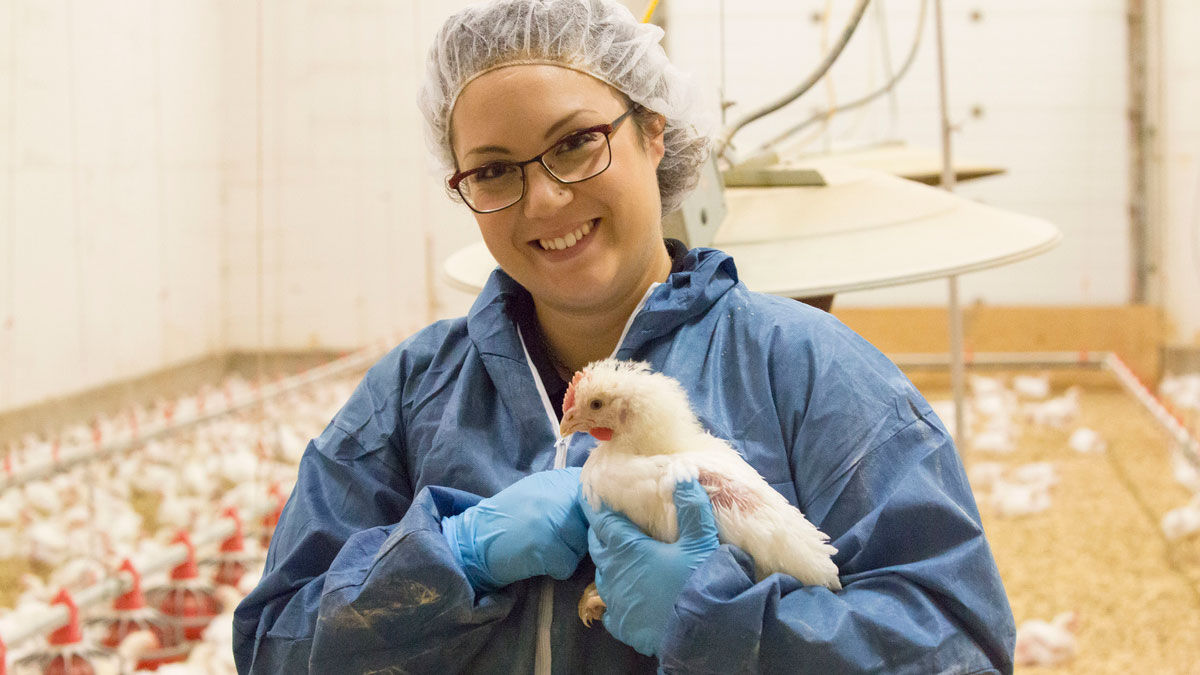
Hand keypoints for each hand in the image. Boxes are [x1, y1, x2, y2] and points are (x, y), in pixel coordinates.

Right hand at [442, 467, 587, 591]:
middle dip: (581, 535)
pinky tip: (539, 561)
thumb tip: (599, 506)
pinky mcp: (545, 548)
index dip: (592, 512)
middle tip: (558, 539)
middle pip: (592, 523)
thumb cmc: (510, 518)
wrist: (475, 539)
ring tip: (546, 548)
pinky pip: (568, 565)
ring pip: (583, 545)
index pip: (595, 495)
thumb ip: (568, 493)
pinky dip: (556, 569)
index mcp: (557, 479)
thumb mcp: (538, 492)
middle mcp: (557, 496)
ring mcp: (552, 521)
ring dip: (569, 553)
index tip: (579, 521)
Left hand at [581, 480, 719, 655]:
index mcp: (627, 548)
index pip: (604, 522)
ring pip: (601, 575)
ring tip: (621, 558)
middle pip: (598, 546)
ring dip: (609, 564)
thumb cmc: (697, 580)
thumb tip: (681, 472)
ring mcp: (614, 600)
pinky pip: (609, 607)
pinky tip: (627, 595)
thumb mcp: (700, 538)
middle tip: (611, 525)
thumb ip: (690, 505)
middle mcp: (613, 572)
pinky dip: (615, 597)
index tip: (599, 498)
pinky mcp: (621, 624)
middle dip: (602, 533)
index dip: (602, 509)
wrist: (699, 631)